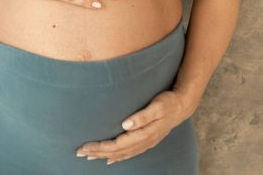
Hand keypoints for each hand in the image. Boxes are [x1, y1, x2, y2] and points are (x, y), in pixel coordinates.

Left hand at [75, 89, 192, 164]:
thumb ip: (142, 116)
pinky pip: (130, 153)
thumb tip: (126, 124)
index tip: (85, 146)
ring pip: (122, 154)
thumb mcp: (157, 106)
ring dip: (105, 156)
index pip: (116, 144)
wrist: (183, 105)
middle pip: (116, 151)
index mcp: (143, 133)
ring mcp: (145, 143)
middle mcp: (143, 141)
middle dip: (98, 153)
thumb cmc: (168, 102)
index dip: (100, 147)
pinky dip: (119, 157)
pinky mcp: (147, 141)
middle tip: (79, 153)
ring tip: (90, 157)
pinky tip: (111, 160)